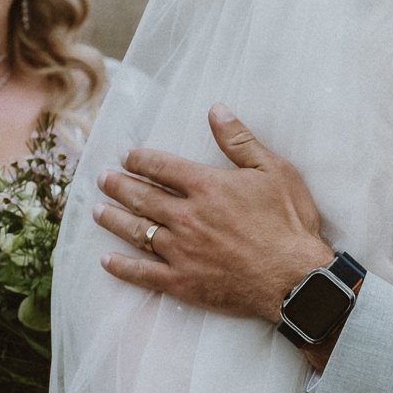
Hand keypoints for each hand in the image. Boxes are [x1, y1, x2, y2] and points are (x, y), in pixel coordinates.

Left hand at [94, 104, 332, 322]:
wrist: (295, 278)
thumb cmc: (288, 222)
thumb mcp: (273, 171)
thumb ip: (240, 140)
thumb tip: (216, 110)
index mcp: (206, 186)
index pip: (161, 167)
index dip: (141, 160)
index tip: (127, 157)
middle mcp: (185, 216)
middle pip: (141, 197)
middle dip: (118, 185)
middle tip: (102, 179)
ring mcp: (180, 251)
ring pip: (135, 231)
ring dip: (113, 219)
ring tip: (97, 211)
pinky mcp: (182, 281)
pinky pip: (142, 273)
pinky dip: (122, 267)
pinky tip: (107, 261)